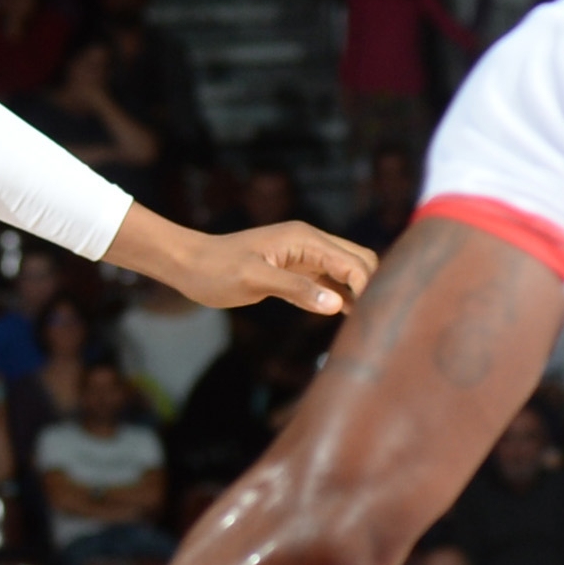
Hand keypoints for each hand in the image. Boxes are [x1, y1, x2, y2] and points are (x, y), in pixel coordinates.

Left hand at [166, 218, 377, 316]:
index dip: (368, 288)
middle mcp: (311, 243)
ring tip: (366, 325)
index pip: (354, 262)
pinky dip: (340, 298)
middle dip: (371, 287)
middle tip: (373, 322)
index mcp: (305, 239)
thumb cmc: (216, 270)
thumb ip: (296, 289)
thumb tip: (337, 304)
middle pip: (360, 261)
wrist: (190, 264)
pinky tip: (344, 319)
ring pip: (347, 272)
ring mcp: (305, 257)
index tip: (369, 319)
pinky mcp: (296, 272)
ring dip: (358, 293)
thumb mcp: (254, 280)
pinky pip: (329, 282)